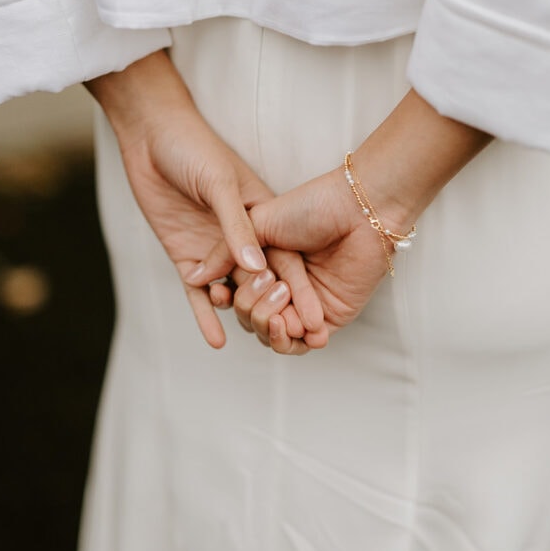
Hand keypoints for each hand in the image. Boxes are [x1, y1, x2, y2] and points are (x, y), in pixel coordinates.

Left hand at [86, 51, 323, 347]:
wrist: (152, 137)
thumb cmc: (195, 148)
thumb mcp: (220, 185)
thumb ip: (237, 227)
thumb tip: (258, 268)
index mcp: (262, 216)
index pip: (286, 261)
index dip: (301, 291)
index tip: (317, 321)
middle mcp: (242, 238)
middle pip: (263, 283)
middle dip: (277, 311)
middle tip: (290, 341)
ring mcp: (214, 250)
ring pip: (234, 291)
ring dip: (243, 314)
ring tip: (254, 336)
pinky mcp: (186, 256)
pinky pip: (198, 292)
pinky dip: (207, 315)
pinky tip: (217, 341)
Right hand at [192, 165, 393, 343]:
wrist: (357, 210)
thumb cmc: (311, 207)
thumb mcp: (256, 222)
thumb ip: (225, 252)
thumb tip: (192, 279)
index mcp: (264, 263)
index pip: (234, 294)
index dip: (224, 298)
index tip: (219, 293)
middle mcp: (282, 285)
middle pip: (249, 317)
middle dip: (251, 308)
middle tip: (271, 284)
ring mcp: (304, 304)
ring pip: (271, 335)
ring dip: (268, 327)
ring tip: (280, 310)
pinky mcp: (328, 317)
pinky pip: (301, 344)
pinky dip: (291, 341)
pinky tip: (291, 325)